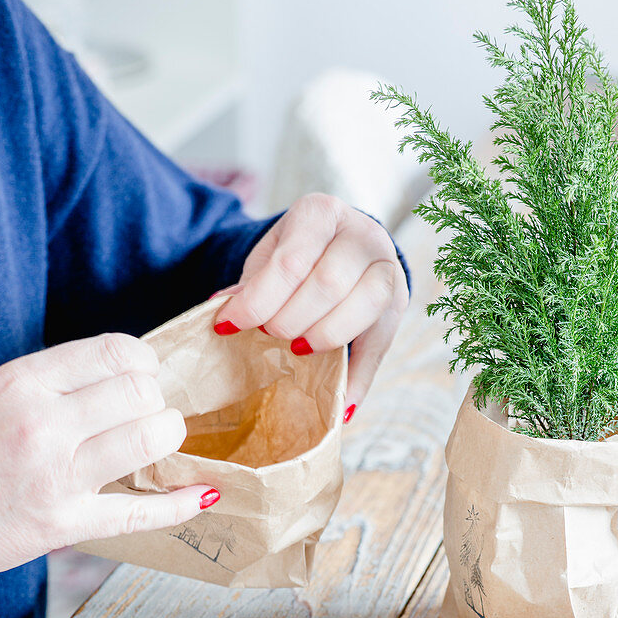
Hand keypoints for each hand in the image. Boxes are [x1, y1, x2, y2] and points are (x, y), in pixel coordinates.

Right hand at [0, 333, 219, 577]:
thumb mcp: (1, 397)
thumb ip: (59, 384)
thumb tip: (131, 372)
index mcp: (23, 382)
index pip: (116, 352)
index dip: (144, 364)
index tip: (142, 378)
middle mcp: (41, 424)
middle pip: (141, 394)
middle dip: (157, 403)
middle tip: (146, 418)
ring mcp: (56, 476)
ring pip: (149, 440)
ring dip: (168, 440)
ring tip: (157, 445)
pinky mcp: (66, 523)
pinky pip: (143, 512)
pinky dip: (181, 504)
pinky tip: (202, 494)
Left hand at [212, 194, 408, 420]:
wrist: (343, 246)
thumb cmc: (300, 255)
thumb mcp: (271, 257)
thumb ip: (250, 284)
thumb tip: (218, 311)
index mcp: (322, 213)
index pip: (290, 262)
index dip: (258, 300)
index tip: (228, 326)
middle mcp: (363, 235)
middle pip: (328, 285)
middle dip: (290, 320)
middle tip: (268, 336)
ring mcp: (388, 269)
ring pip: (361, 308)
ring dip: (323, 339)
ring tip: (296, 353)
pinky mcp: (398, 305)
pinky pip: (379, 347)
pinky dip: (358, 380)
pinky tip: (340, 404)